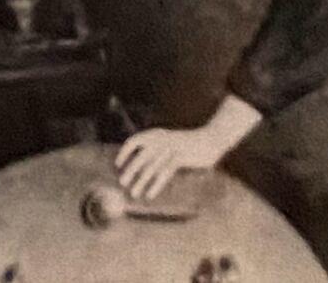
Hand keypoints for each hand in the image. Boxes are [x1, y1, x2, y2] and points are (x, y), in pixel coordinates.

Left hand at [115, 125, 233, 200]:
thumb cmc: (189, 145)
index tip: (117, 164)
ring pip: (151, 167)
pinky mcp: (180, 157)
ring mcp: (170, 148)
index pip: (135, 141)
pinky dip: (155, 185)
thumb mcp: (170, 143)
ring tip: (134, 193)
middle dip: (131, 171)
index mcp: (157, 134)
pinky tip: (150, 194)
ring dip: (141, 182)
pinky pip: (164, 173)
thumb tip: (140, 167)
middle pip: (141, 157)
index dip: (125, 152)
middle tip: (123, 183)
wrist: (210, 139)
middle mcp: (161, 139)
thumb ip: (156, 151)